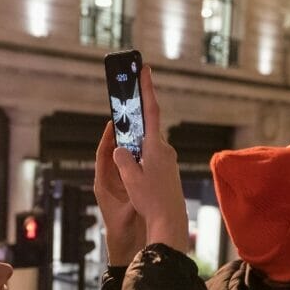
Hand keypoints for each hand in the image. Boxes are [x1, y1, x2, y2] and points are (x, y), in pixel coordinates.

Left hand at [94, 121, 146, 265]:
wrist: (126, 248)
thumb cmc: (122, 231)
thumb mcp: (128, 211)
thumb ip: (132, 193)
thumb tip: (136, 176)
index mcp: (103, 184)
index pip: (102, 155)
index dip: (107, 139)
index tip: (113, 123)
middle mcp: (109, 183)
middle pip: (113, 154)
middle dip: (120, 138)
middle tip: (129, 121)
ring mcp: (118, 186)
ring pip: (123, 161)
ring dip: (130, 147)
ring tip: (140, 131)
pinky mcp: (128, 190)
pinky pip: (131, 169)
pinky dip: (137, 159)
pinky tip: (149, 152)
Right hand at [111, 66, 188, 253]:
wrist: (169, 221)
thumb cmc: (150, 200)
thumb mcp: (130, 178)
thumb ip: (122, 158)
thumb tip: (119, 149)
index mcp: (155, 146)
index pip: (151, 111)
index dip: (147, 88)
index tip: (145, 69)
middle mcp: (164, 150)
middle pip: (146, 128)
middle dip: (134, 119)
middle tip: (125, 104)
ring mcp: (168, 160)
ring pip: (147, 145)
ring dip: (134, 144)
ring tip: (123, 150)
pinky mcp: (168, 171)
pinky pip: (150, 156)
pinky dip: (140, 156)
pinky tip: (133, 170)